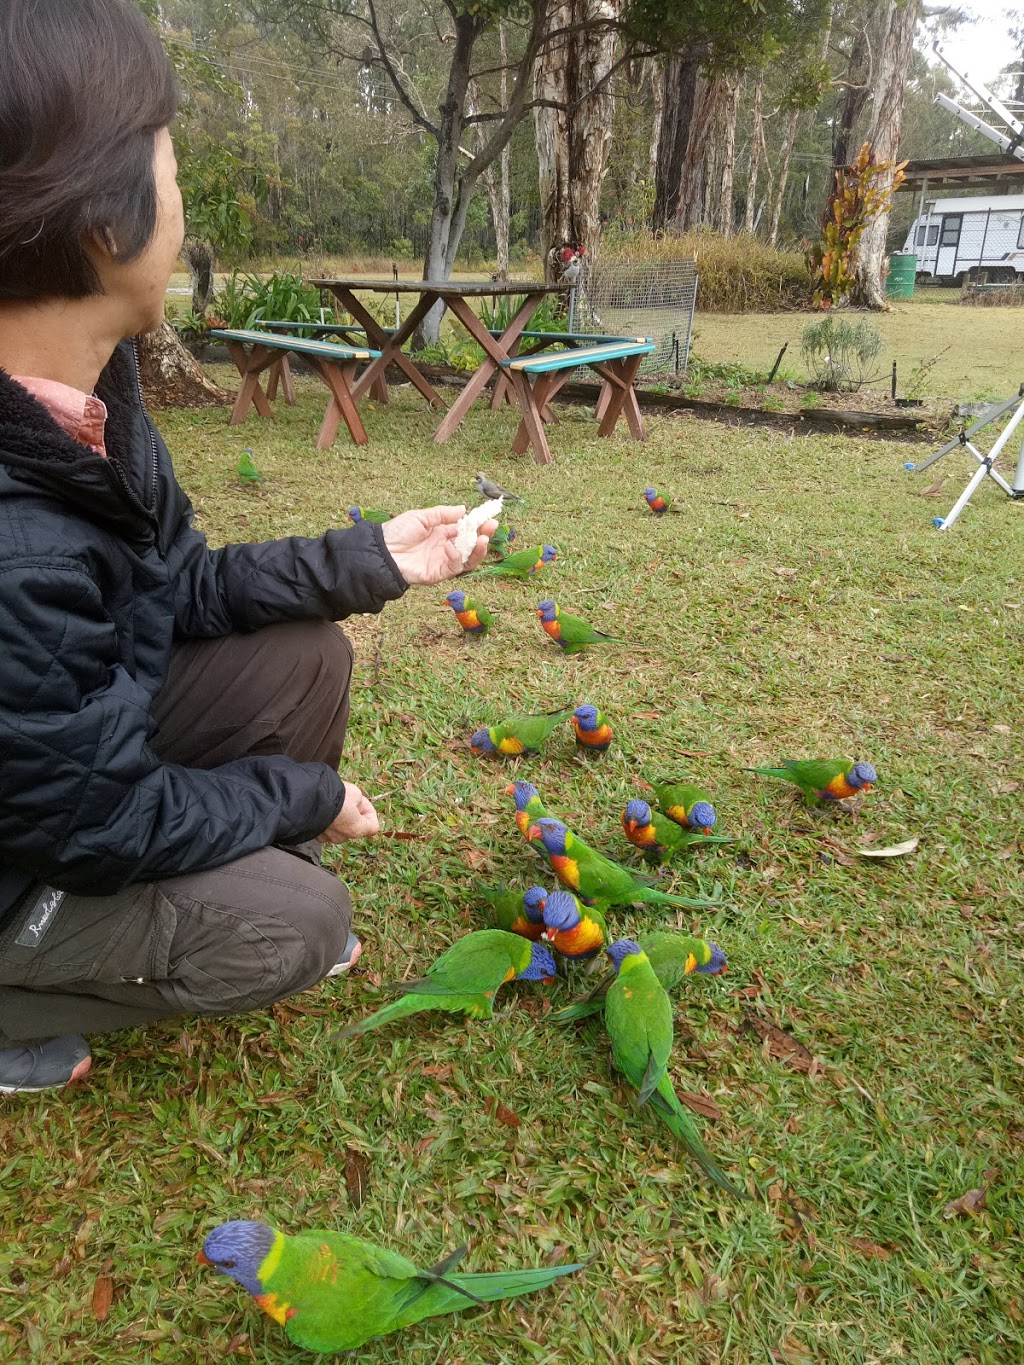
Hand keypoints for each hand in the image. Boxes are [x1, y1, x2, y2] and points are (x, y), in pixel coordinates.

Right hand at [319, 782, 379, 842]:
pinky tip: (323, 808)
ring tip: (333, 803)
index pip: (373, 827)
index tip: (362, 801)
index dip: (369, 811)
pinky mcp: (314, 834)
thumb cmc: (334, 796)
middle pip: (353, 826)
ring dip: (338, 818)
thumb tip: (356, 804)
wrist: (307, 799)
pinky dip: (325, 820)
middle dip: (353, 814)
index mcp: (356, 829)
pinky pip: (325, 828)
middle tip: (347, 799)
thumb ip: (359, 802)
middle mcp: (342, 837)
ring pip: (338, 828)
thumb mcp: (355, 793)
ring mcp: (327, 837)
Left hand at [382, 505, 497, 584]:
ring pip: (469, 559)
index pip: (466, 530)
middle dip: (484, 535)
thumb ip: (442, 514)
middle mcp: (446, 547)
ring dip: (479, 549)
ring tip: (484, 538)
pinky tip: (451, 546)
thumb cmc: (398, 532)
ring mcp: (443, 561)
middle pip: (472, 545)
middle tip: (492, 526)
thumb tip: (464, 509)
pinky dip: (456, 557)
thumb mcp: (421, 517)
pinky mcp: (439, 574)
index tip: (489, 516)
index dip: (478, 524)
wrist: (382, 551)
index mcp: (443, 533)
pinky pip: (454, 567)